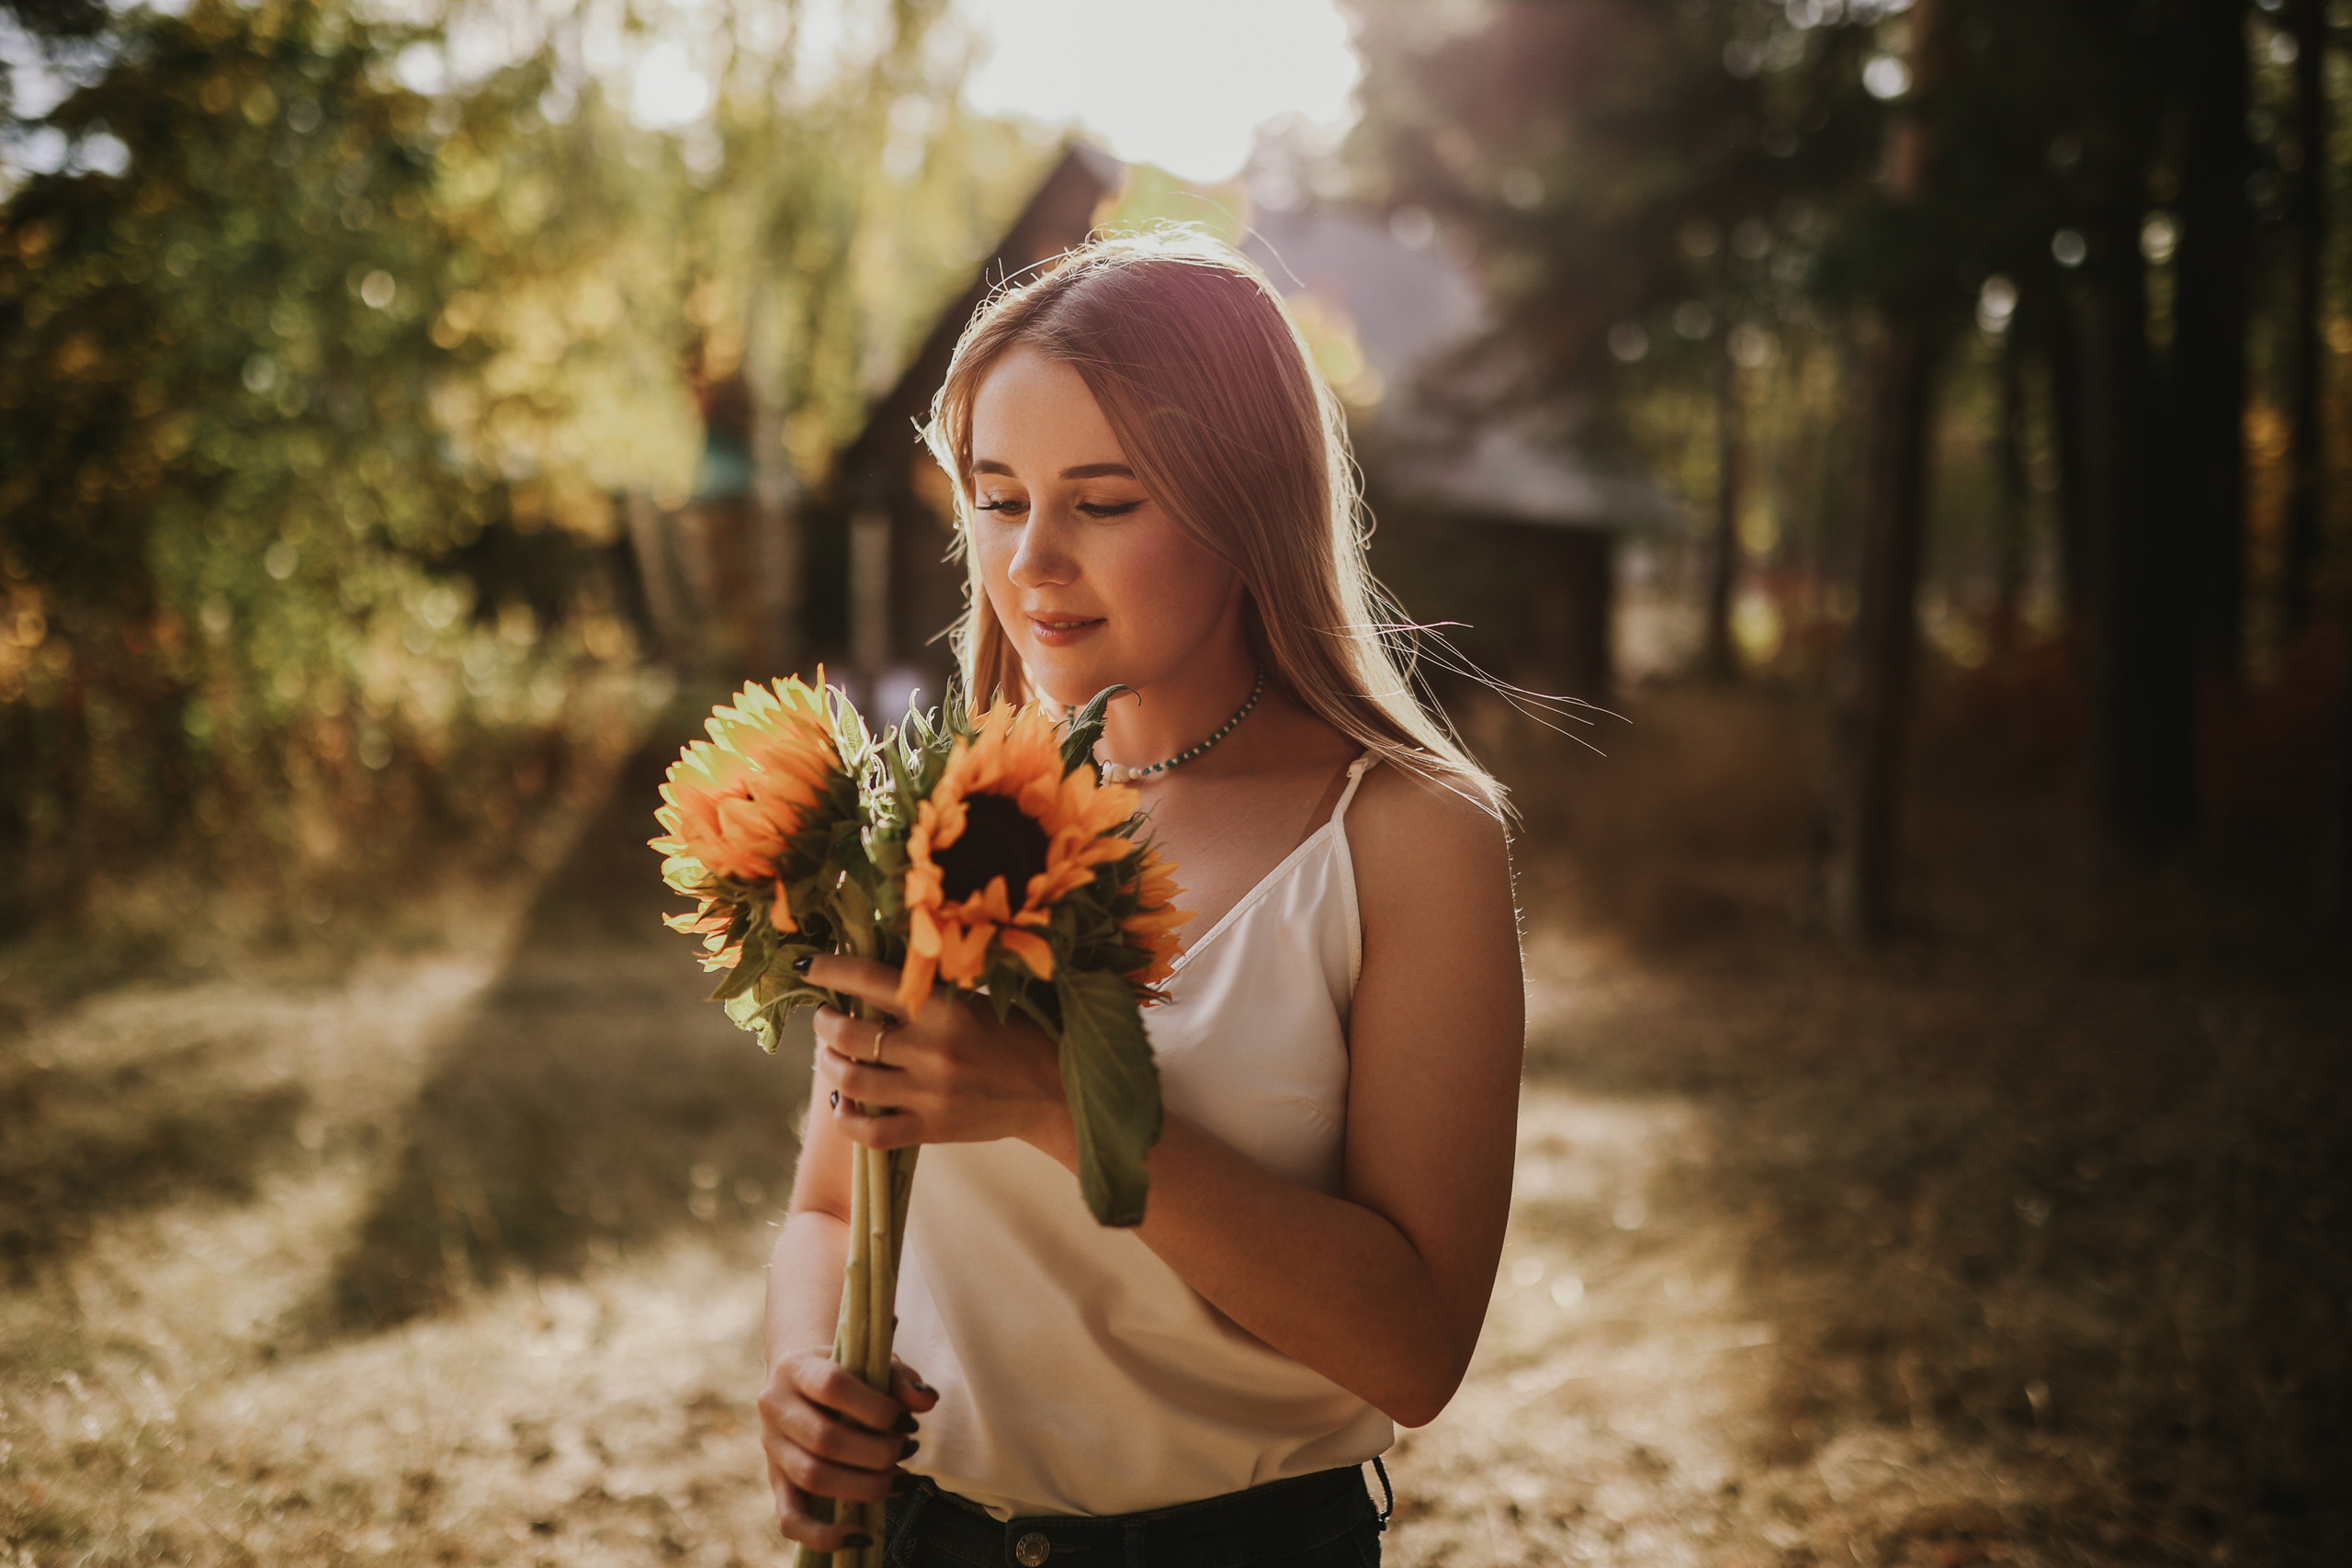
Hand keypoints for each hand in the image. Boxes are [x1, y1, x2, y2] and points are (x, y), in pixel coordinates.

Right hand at [758, 1348, 938, 1549]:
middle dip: (878, 1452)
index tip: (907, 1420)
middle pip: (824, 1439)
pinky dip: (825, 1534)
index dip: (876, 1408)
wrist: (804, 1377)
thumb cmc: (847, 1370)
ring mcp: (772, 1448)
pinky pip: (790, 1519)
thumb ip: (900, 1379)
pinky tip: (862, 1534)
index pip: (832, 1385)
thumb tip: (926, 1401)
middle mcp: (775, 1407)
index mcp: (795, 1367)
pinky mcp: (776, 1482)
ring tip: (901, 1479)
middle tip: (908, 1448)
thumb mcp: (872, 1361)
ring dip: (865, 1486)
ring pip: (813, 1477)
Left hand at [805, 954, 1068, 1152]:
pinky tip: (844, 1106)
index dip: (831, 969)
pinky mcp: (931, 1129)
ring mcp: (928, 1094)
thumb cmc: (1017, 1036)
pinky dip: (847, 1119)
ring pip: (850, 1081)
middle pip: (849, 1034)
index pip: (870, 979)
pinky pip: (870, 1133)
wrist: (1053, 1092)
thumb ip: (928, 992)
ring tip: (829, 1055)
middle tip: (825, 1017)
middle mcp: (931, 1049)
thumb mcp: (975, 1000)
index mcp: (944, 1008)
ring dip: (828, 1065)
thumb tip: (871, 977)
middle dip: (824, 1023)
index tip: (808, 966)